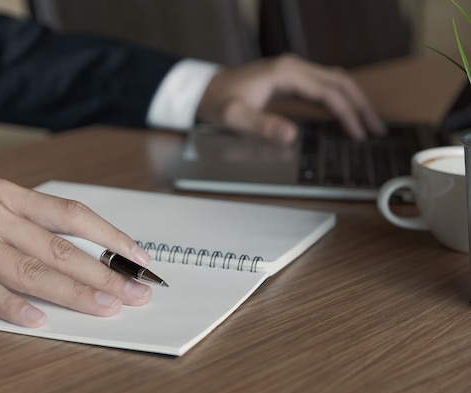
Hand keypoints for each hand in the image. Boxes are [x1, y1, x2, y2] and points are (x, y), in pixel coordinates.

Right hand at [0, 179, 152, 326]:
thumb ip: (26, 226)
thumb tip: (77, 254)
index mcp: (8, 194)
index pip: (71, 215)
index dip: (109, 236)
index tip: (138, 256)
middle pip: (59, 246)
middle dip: (103, 271)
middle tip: (136, 291)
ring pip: (29, 267)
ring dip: (72, 291)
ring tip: (104, 306)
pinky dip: (11, 306)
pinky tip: (36, 320)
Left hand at [196, 53, 385, 142]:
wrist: (204, 91)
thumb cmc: (218, 102)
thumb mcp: (234, 117)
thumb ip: (261, 126)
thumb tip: (291, 136)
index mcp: (285, 73)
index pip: (328, 92)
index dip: (347, 113)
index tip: (359, 134)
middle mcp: (294, 67)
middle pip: (340, 81)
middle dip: (361, 105)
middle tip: (377, 129)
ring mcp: (293, 71)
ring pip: (336, 81)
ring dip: (355, 100)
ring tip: (370, 123)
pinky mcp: (291, 78)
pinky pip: (324, 86)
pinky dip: (340, 99)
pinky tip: (347, 114)